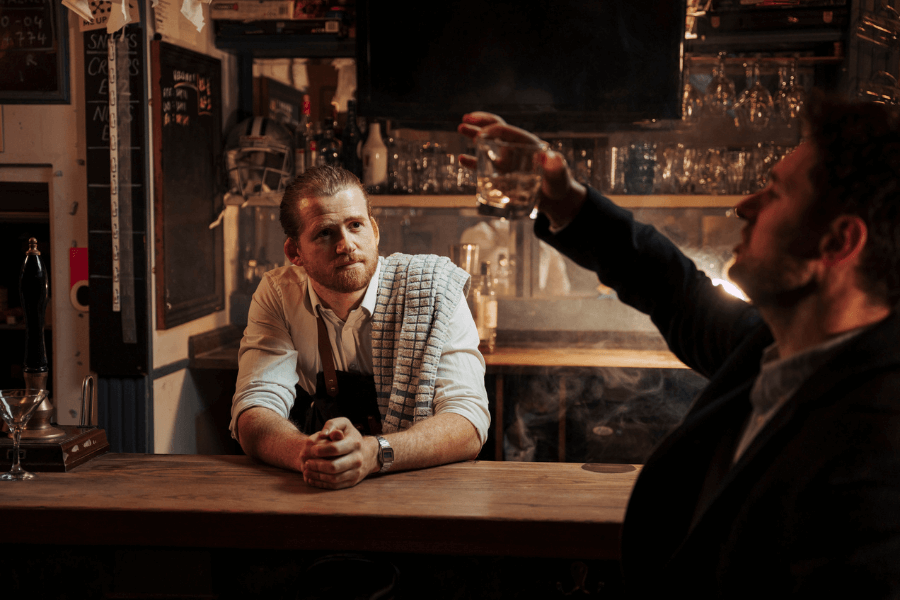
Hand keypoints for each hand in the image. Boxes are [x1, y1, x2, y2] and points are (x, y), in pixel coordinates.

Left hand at [299, 417, 378, 488]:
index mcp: (355, 443)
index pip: (336, 448)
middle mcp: (357, 459)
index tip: (312, 449)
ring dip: (317, 476)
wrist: (368, 454)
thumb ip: (332, 425)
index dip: (321, 450)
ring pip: (334, 478)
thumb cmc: (350, 437)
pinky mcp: (352, 482)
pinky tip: (312, 479)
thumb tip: (323, 434)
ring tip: (307, 471)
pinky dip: (322, 484)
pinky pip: (335, 486)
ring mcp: (356, 472)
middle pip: (334, 466)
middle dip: (317, 465)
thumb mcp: (344, 425)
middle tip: (307, 463)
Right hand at [458, 112, 586, 229]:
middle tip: (465, 118)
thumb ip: (556, 167)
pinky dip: (473, 161)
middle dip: (481, 123)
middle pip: (496, 130)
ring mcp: (508, 159)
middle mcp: (516, 148)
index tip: (480, 135)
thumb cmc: (559, 185)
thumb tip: (552, 157)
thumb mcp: (559, 175)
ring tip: (461, 127)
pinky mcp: (502, 173)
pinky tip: (462, 159)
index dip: (493, 130)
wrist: (555, 199)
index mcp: (528, 144)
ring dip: (474, 134)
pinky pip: (485, 163)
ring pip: (488, 143)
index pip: (508, 131)